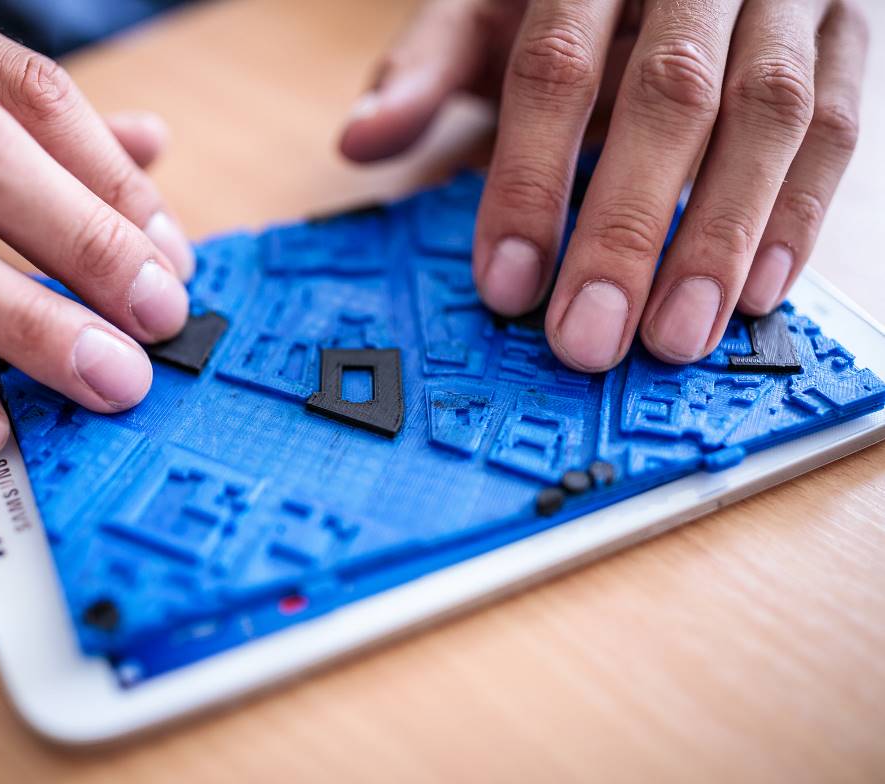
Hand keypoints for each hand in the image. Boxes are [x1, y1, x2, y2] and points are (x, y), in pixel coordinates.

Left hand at [341, 0, 866, 371]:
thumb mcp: (486, 10)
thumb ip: (428, 71)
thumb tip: (360, 142)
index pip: (554, 67)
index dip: (530, 179)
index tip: (507, 282)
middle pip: (670, 96)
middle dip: (628, 227)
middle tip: (589, 338)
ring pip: (770, 113)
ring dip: (723, 236)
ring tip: (675, 337)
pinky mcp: (843, 29)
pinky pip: (840, 122)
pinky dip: (798, 213)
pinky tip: (756, 292)